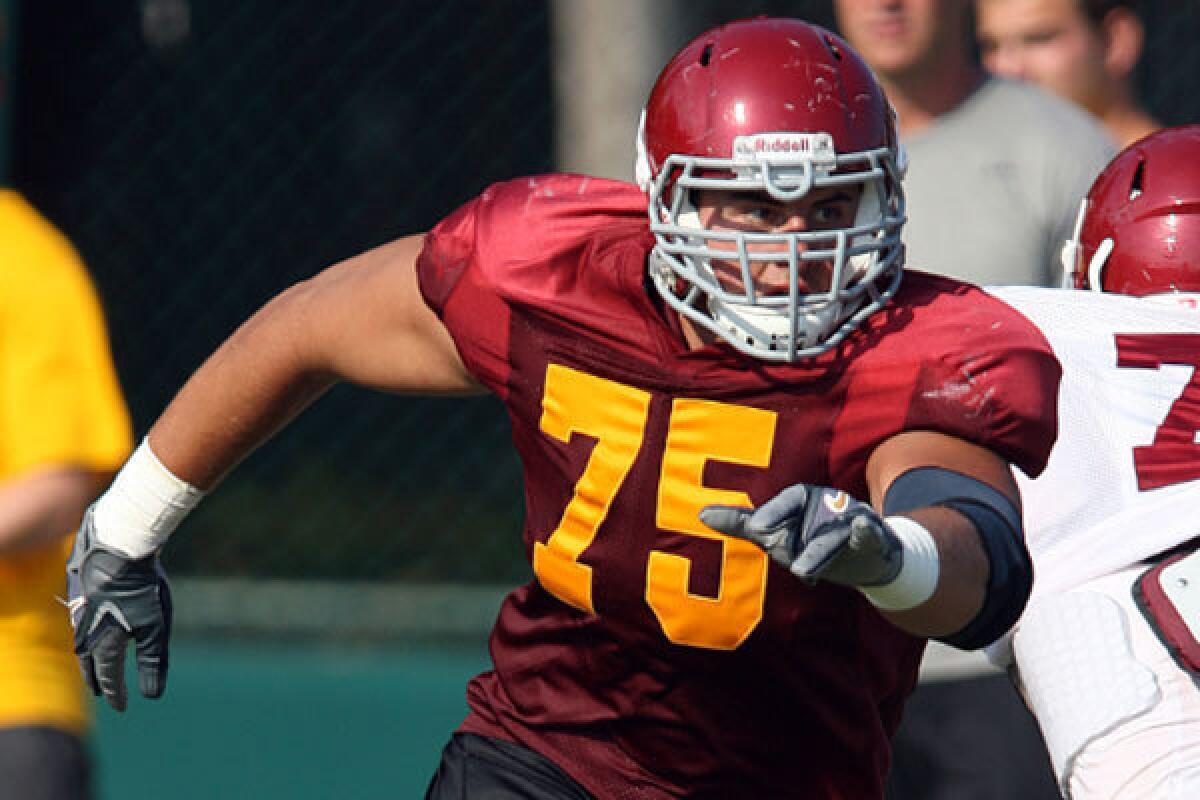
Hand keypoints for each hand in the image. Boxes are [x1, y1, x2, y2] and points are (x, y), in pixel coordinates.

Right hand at [65, 507, 171, 710]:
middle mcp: (87, 631)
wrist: (118, 545)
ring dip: (89, 657)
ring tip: (95, 663)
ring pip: (82, 642)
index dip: (116, 694)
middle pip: (90, 663)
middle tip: (100, 692)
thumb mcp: (156, 627)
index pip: (109, 677)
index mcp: (105, 643)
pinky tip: (91, 627)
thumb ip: (153, 661)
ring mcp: (81, 610)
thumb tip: (152, 696)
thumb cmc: (140, 587)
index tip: (122, 707)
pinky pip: (80, 622)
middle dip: (97, 679)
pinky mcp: (81, 592)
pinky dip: (86, 634)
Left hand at [700, 484, 901, 587]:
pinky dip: (867, 531)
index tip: (755, 528)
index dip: (774, 512)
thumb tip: (701, 514)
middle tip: (771, 547)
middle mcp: (830, 503)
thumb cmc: (811, 541)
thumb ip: (742, 523)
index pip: (789, 499)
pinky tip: (863, 528)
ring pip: (836, 533)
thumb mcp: (777, 534)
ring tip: (802, 570)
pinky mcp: (875, 537)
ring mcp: (854, 519)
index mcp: (805, 498)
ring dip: (820, 551)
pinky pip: (872, 533)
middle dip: (792, 534)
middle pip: (811, 516)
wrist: (862, 559)